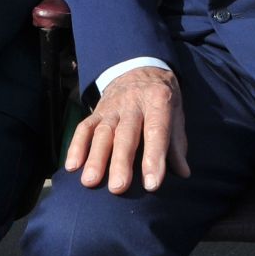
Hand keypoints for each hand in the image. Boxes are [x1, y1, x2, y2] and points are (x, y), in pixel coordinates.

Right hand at [65, 65, 189, 193]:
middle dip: (121, 161)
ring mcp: (112, 107)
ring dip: (95, 158)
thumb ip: (177, 143)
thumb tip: (183, 173)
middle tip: (118, 187)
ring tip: (90, 181)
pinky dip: (76, 146)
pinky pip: (84, 127)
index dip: (154, 158)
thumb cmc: (161, 99)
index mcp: (158, 100)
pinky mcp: (96, 111)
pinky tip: (72, 166)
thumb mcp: (176, 113)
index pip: (156, 131)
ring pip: (102, 132)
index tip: (152, 184)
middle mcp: (133, 102)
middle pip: (126, 134)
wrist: (140, 68)